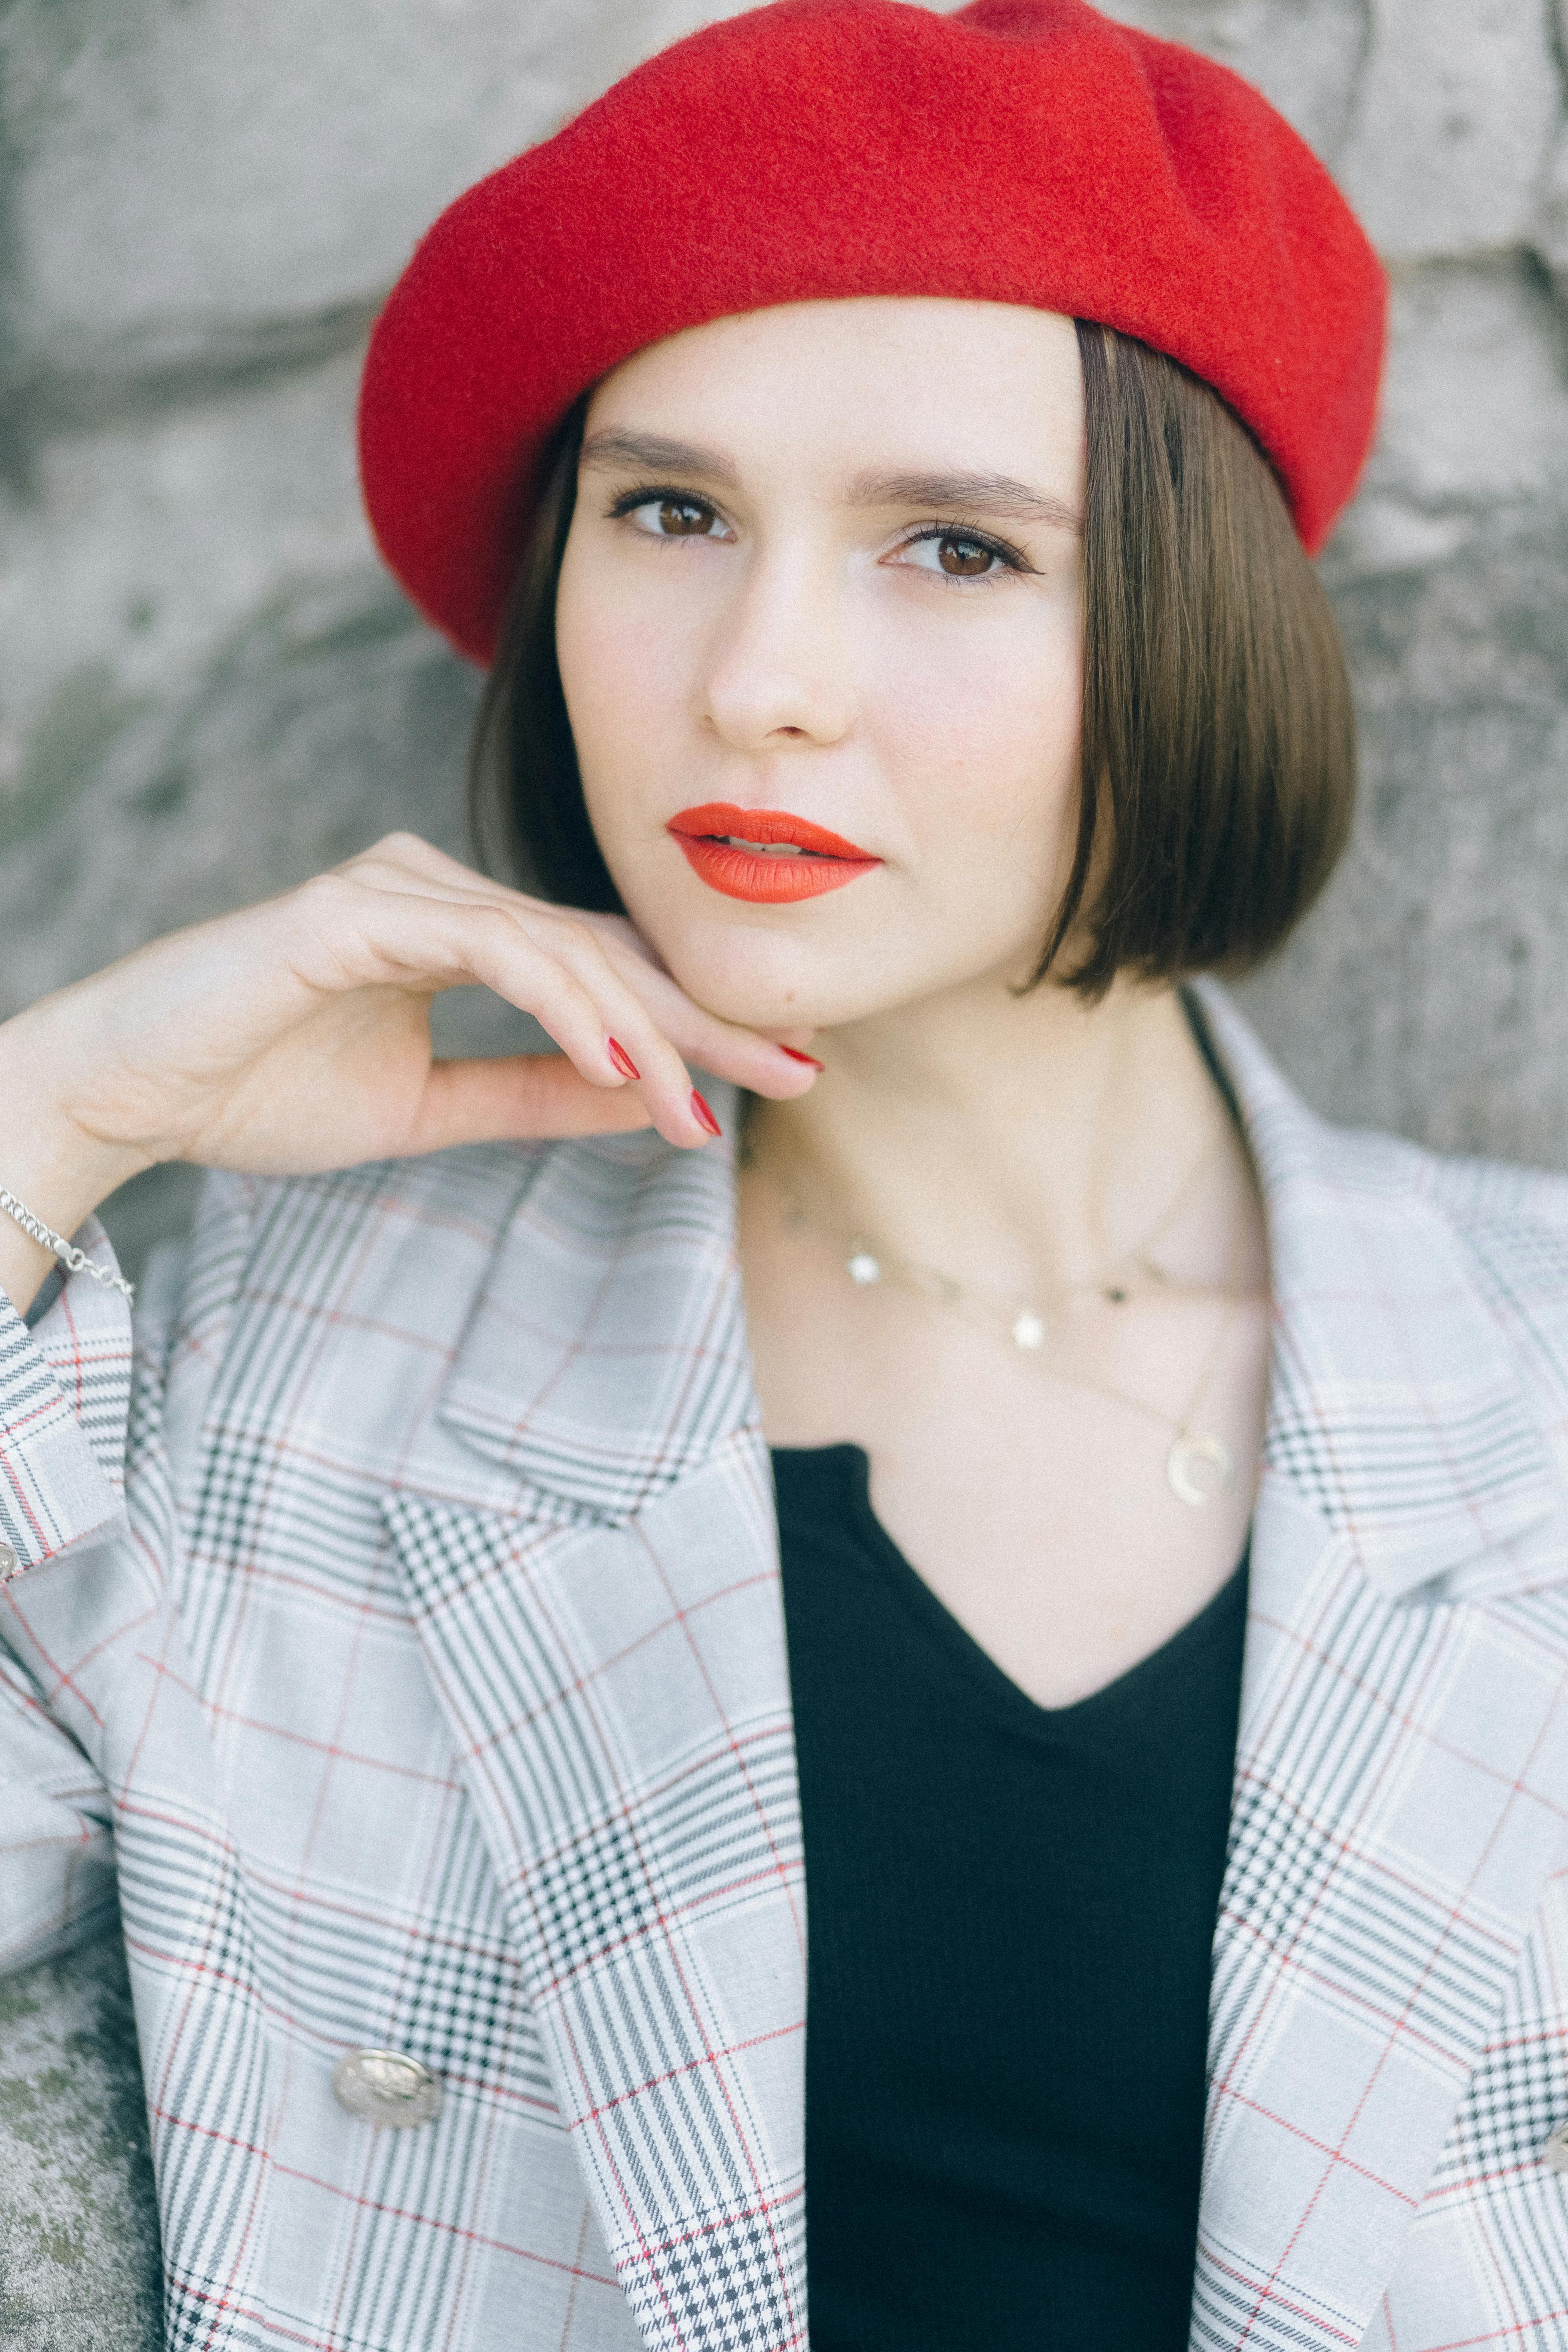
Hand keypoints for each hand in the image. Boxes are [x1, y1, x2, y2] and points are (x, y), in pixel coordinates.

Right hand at [0, 833, 818, 1311]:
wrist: (131, 1093)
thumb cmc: (259, 1090)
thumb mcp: (430, 1110)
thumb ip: (532, 1093)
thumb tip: (644, 1096)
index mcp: (461, 931)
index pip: (603, 970)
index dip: (695, 1021)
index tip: (784, 1071)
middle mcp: (441, 891)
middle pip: (604, 950)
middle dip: (706, 1019)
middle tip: (802, 1070)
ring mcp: (400, 890)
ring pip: (560, 948)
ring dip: (642, 1031)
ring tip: (701, 1107)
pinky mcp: (357, 911)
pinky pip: (491, 947)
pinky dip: (562, 1004)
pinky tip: (619, 1061)